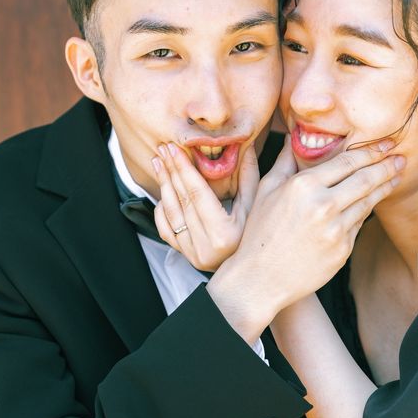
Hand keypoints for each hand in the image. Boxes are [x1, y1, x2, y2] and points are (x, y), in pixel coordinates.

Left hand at [151, 142, 258, 271]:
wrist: (252, 270)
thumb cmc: (258, 234)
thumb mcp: (257, 206)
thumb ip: (249, 177)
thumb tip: (244, 147)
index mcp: (223, 234)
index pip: (197, 194)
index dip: (184, 169)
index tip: (175, 149)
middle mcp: (205, 246)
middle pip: (182, 201)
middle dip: (171, 171)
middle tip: (164, 149)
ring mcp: (192, 252)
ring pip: (170, 213)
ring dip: (163, 185)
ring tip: (159, 163)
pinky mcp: (186, 255)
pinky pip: (166, 230)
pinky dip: (162, 210)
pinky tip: (162, 192)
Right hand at [207, 136, 404, 341]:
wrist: (261, 278)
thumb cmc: (259, 232)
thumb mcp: (265, 191)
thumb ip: (283, 163)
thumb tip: (291, 139)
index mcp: (303, 186)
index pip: (346, 162)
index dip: (370, 151)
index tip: (385, 144)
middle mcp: (322, 206)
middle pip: (365, 179)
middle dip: (386, 166)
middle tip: (400, 157)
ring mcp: (335, 230)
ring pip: (368, 202)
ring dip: (385, 187)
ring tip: (396, 176)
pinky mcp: (343, 250)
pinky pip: (359, 224)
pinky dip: (366, 211)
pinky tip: (372, 202)